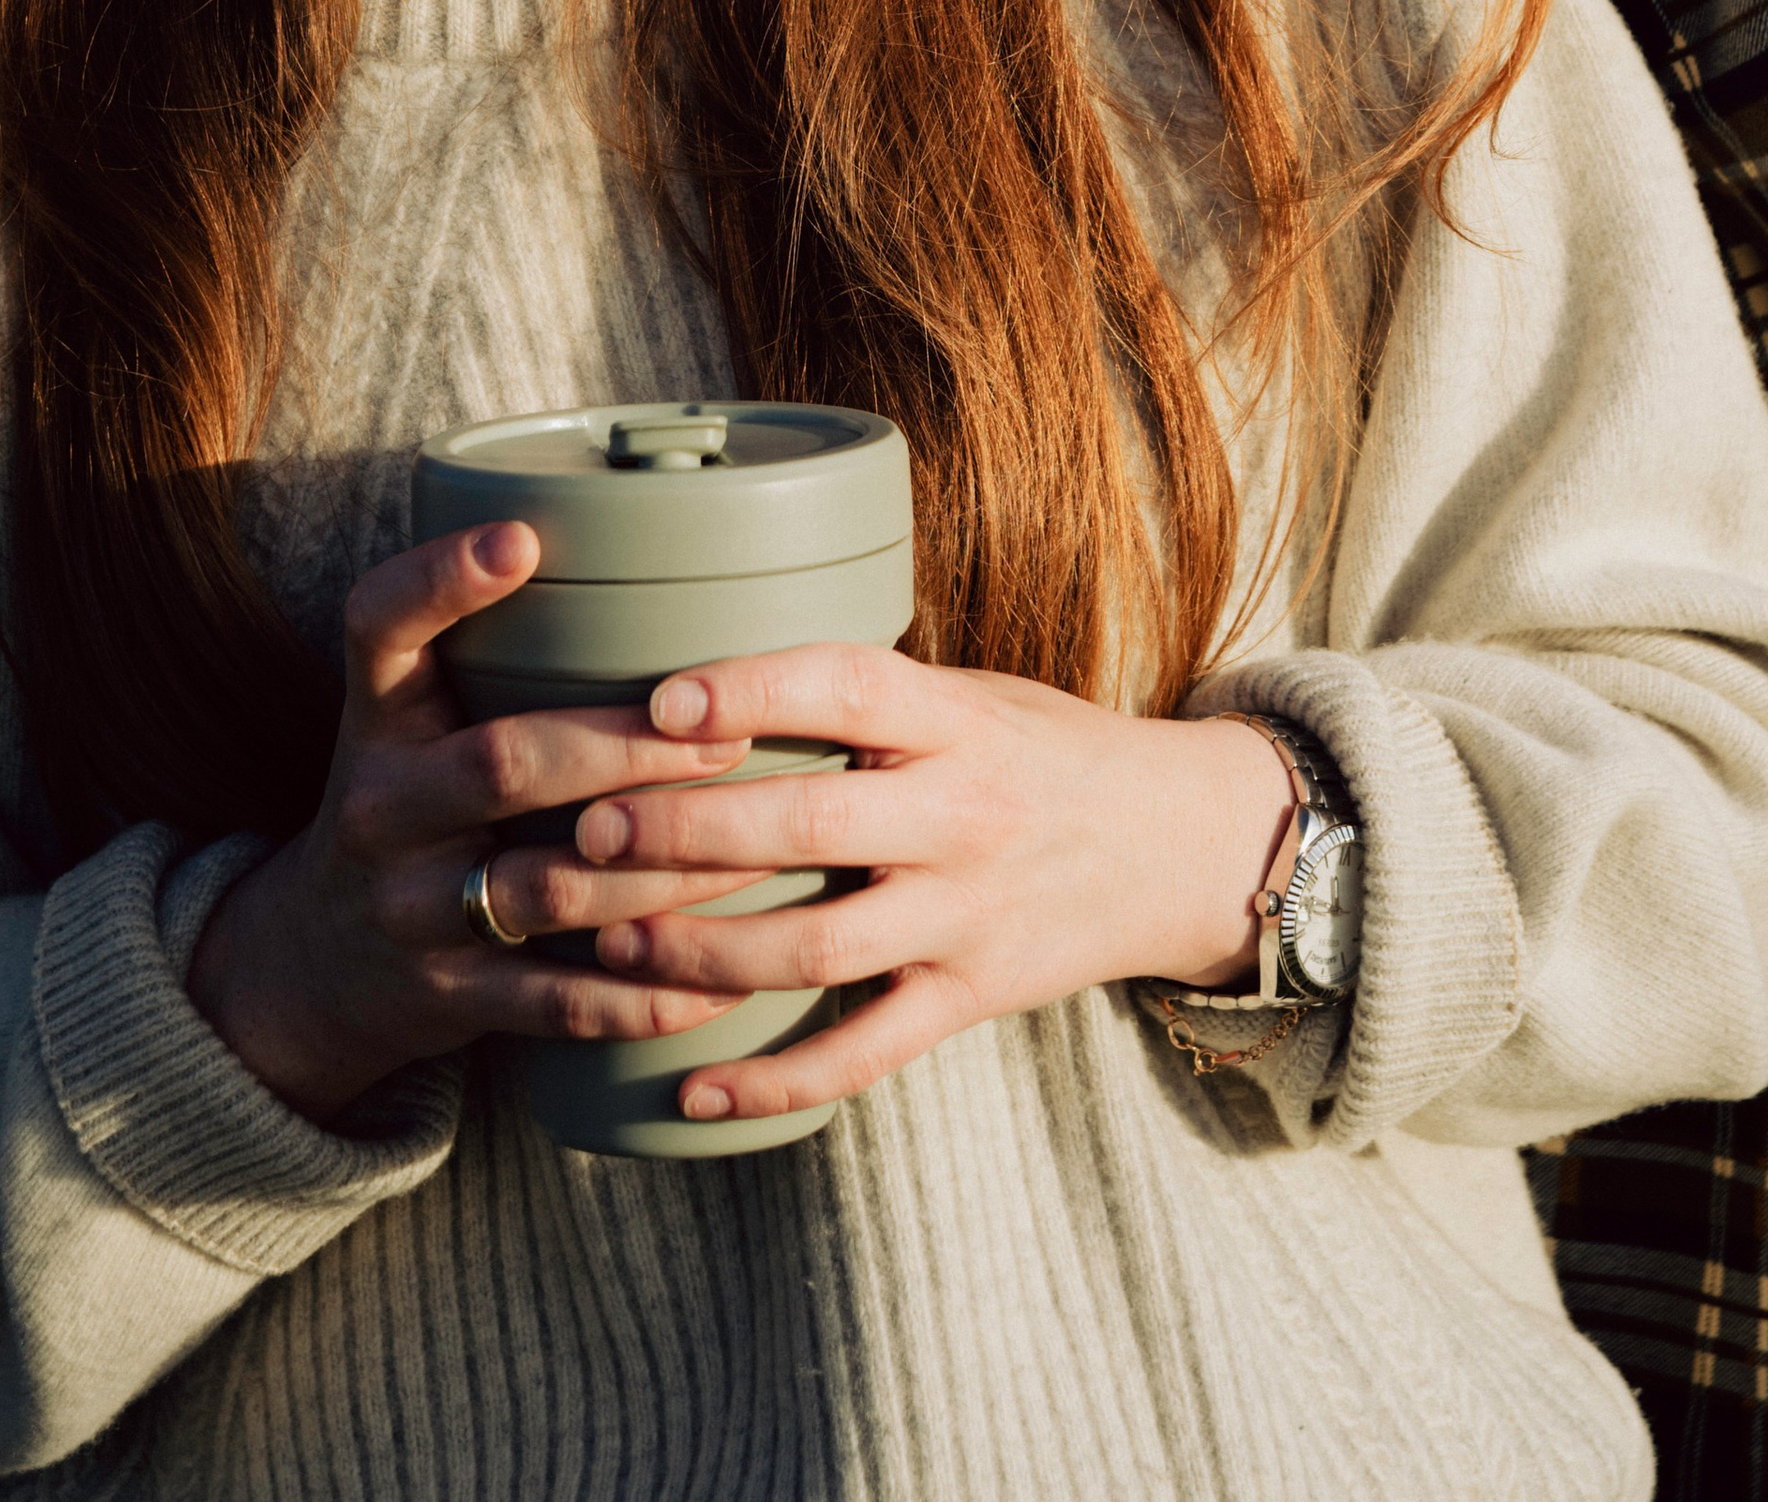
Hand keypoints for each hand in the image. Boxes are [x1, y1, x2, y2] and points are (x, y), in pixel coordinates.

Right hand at [186, 523, 777, 1126]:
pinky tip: (722, 984)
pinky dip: (643, 996)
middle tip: (732, 737)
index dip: (441, 579)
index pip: (378, 625)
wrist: (308, 967)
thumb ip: (490, 650)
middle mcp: (383, 806)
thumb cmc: (408, 802)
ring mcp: (411, 908)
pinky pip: (555, 1001)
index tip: (523, 538)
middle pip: (504, 765)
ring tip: (761, 850)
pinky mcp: (445, 996)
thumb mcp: (407, 717)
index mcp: (378, 716)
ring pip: (546, 888)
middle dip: (625, 749)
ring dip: (662, 872)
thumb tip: (662, 554)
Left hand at [568, 645, 1298, 1129]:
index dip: (751, 690)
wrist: (1178, 843)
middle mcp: (964, 814)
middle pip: (811, 825)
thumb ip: (868, 694)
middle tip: (589, 835)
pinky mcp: (970, 999)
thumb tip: (706, 676)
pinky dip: (774, 1081)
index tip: (658, 703)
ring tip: (608, 946)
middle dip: (687, 834)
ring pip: (819, 949)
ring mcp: (968, 915)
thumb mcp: (976, 692)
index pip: (848, 685)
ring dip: (703, 954)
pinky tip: (691, 1090)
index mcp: (959, 720)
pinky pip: (863, 1055)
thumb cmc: (1045, 750)